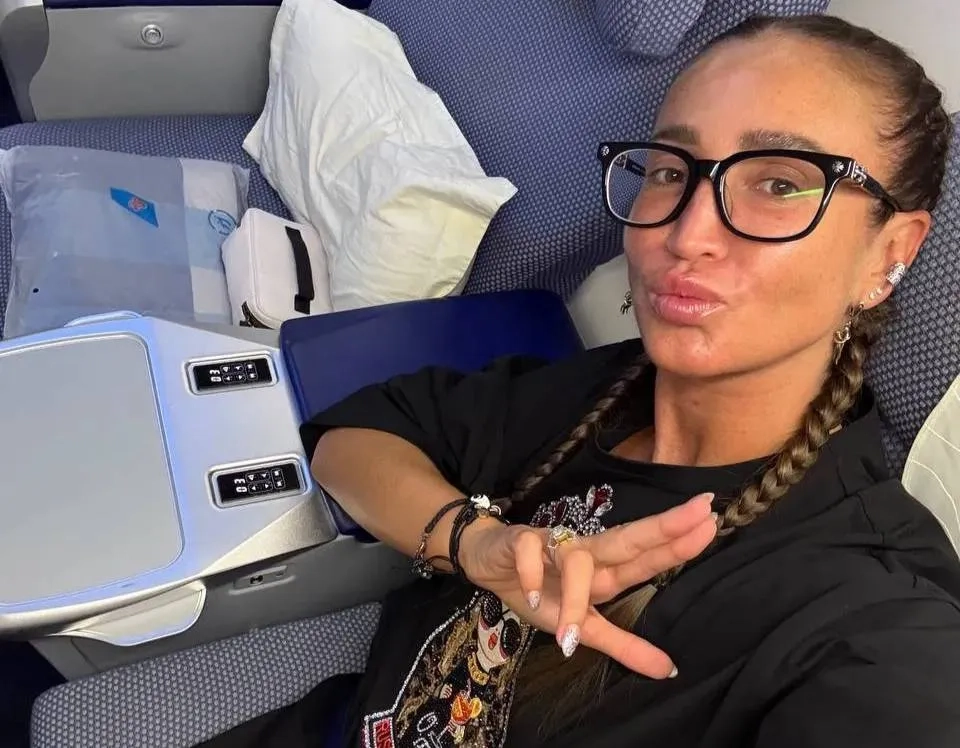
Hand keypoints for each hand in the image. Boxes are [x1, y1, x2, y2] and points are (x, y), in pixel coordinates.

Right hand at [457, 493, 716, 678]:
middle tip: (701, 514)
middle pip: (628, 539)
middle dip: (664, 529)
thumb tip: (670, 670)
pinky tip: (533, 596)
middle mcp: (587, 552)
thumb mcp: (582, 626)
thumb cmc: (541, 590)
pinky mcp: (521, 540)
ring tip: (567, 634)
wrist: (487, 562)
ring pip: (576, 559)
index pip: (647, 556)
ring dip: (574, 596)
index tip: (712, 521)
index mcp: (606, 570)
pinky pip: (531, 552)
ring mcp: (554, 543)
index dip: (678, 542)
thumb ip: (624, 645)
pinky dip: (532, 575)